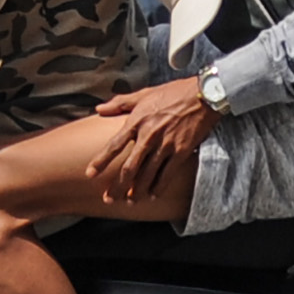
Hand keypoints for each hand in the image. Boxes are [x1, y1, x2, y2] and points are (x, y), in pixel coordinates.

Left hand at [91, 76, 216, 200]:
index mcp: (137, 121)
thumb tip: (99, 109)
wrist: (203, 95)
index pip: (114, 145)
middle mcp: (149, 135)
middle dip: (117, 186)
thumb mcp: (143, 94)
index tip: (90, 174)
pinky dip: (158, 186)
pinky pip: (167, 174)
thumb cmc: (172, 93)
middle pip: (129, 167)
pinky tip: (152, 195)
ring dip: (137, 191)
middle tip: (109, 198)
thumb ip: (120, 103)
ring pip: (147, 174)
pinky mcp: (182, 151)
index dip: (101, 161)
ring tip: (130, 201)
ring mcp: (166, 145)